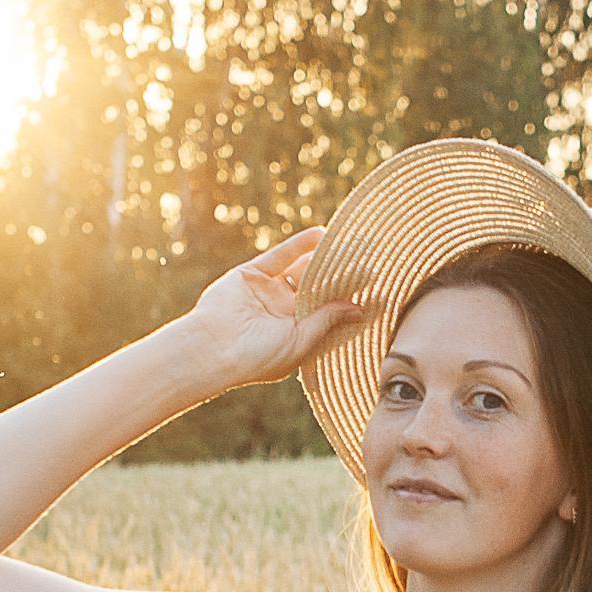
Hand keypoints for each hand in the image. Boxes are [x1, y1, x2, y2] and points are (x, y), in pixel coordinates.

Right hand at [183, 230, 362, 392]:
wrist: (213, 349)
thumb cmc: (257, 358)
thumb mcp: (301, 341)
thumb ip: (328, 320)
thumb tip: (360, 306)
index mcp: (296, 334)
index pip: (330, 311)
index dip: (351, 298)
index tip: (378, 286)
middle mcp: (282, 313)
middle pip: (318, 287)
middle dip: (341, 274)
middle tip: (369, 256)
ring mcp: (267, 292)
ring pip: (301, 269)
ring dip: (323, 257)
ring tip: (350, 242)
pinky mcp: (251, 275)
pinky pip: (280, 256)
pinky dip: (300, 244)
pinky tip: (322, 234)